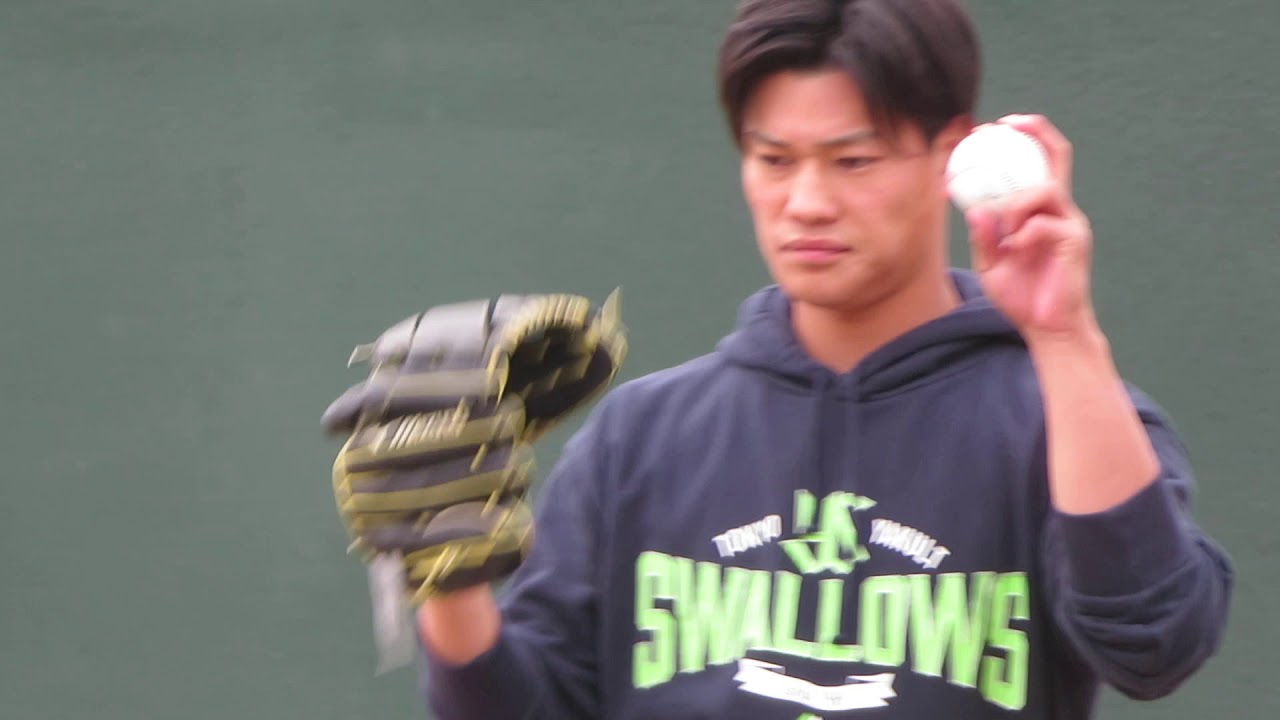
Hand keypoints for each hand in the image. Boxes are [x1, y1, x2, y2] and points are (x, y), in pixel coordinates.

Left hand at [964, 114, 1097, 341]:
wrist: (1047, 329)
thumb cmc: (1021, 296)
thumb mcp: (991, 265)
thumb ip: (983, 237)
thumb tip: (973, 210)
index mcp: (1040, 211)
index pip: (1038, 163)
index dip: (1023, 138)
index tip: (994, 127)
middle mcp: (1060, 210)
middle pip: (1057, 156)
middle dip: (1034, 131)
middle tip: (1003, 125)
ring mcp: (1070, 224)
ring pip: (1045, 188)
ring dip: (1016, 202)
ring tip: (1005, 230)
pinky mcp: (1075, 242)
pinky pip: (1043, 224)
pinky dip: (1022, 233)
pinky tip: (1014, 249)